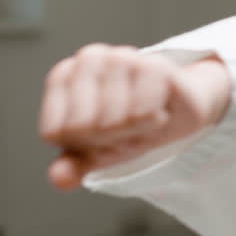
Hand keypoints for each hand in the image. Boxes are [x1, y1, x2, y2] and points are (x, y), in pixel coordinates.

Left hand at [39, 43, 231, 190]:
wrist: (177, 109)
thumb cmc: (129, 126)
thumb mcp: (95, 151)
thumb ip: (72, 164)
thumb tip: (60, 179)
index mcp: (63, 76)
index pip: (58, 131)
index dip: (81, 144)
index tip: (99, 135)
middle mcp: (90, 58)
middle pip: (85, 126)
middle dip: (109, 140)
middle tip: (126, 130)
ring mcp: (122, 56)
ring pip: (114, 121)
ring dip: (133, 133)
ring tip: (142, 121)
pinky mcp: (155, 64)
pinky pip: (144, 114)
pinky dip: (153, 123)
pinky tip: (159, 111)